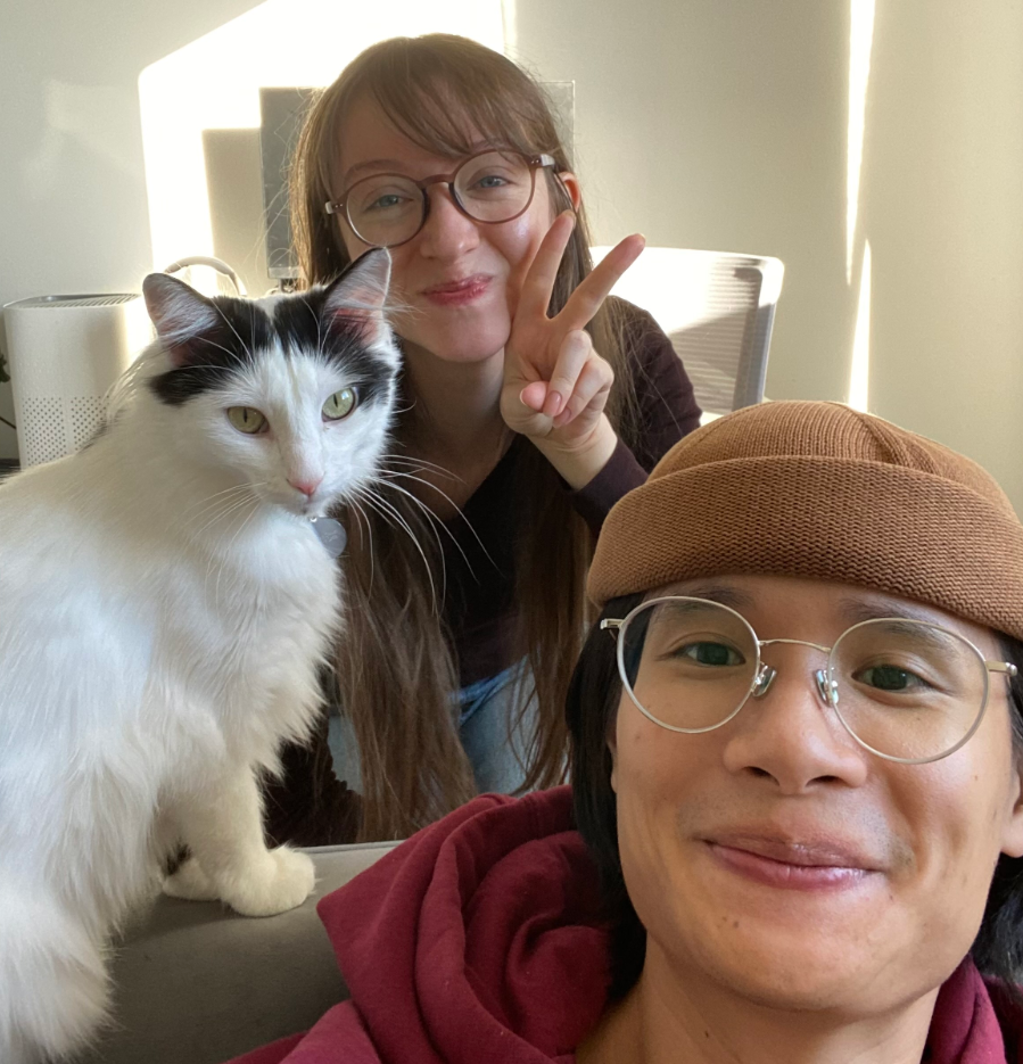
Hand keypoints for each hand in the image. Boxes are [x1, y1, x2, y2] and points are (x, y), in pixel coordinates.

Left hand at [500, 212, 644, 487]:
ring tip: (553, 411)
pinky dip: (574, 404)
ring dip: (563, 383)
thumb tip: (542, 396)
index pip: (538, 283)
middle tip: (639, 240)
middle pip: (588, 295)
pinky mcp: (602, 374)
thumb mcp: (515, 408)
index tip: (565, 219)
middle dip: (613, 268)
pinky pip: (590, 383)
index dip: (549, 252)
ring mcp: (585, 352)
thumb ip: (524, 401)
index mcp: (531, 328)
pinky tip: (566, 415)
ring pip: (578, 351)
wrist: (556, 432)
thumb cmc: (529, 407)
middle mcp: (560, 332)